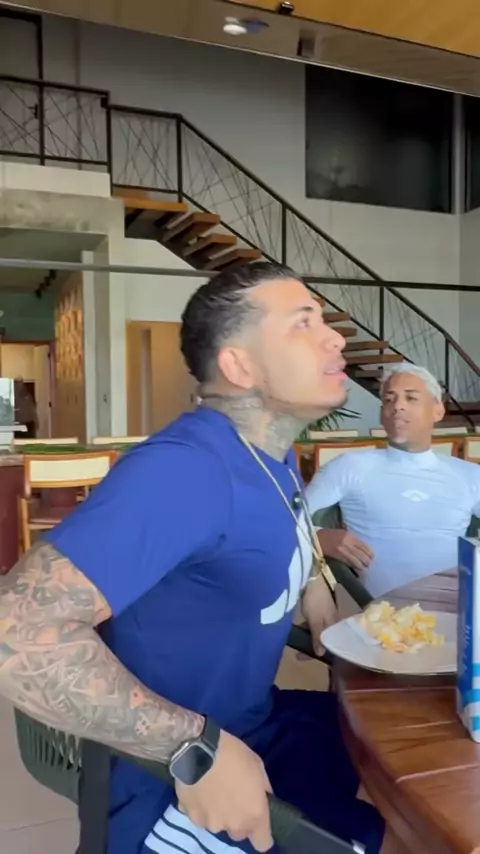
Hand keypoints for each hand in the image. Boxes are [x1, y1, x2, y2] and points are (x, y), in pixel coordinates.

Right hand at [175, 730, 272, 851]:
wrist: (199, 748)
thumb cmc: (234, 754)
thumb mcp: (258, 767)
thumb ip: (262, 790)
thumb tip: (261, 799)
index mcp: (254, 815)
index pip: (262, 843)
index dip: (261, 834)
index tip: (258, 822)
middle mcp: (232, 825)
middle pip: (238, 833)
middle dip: (237, 819)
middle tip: (232, 797)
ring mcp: (209, 823)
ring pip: (217, 824)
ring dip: (216, 812)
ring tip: (212, 789)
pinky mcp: (189, 816)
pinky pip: (198, 815)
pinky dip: (199, 806)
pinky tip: (198, 787)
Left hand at [301, 574, 337, 655]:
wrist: (313, 578)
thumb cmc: (316, 600)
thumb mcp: (316, 620)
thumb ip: (318, 637)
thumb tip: (321, 654)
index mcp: (335, 626)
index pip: (330, 646)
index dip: (316, 654)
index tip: (301, 658)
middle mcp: (332, 623)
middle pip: (324, 640)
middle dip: (312, 648)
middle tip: (297, 654)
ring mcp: (325, 616)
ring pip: (317, 632)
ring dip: (308, 639)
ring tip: (296, 643)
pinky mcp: (318, 610)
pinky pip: (312, 624)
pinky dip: (306, 629)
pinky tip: (298, 630)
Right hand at [316, 529, 372, 574]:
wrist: (316, 539)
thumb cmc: (329, 535)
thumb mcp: (342, 533)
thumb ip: (352, 539)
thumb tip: (361, 548)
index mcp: (350, 536)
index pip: (363, 546)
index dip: (369, 553)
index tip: (372, 557)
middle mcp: (348, 543)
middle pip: (361, 554)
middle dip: (367, 560)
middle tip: (370, 564)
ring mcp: (343, 551)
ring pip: (356, 560)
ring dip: (362, 565)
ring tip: (365, 568)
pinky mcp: (338, 557)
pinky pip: (349, 563)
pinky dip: (354, 566)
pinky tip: (357, 569)